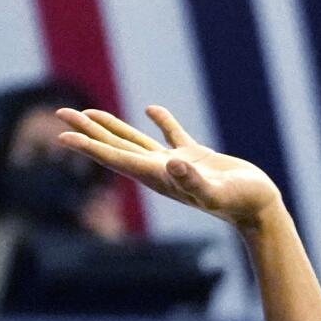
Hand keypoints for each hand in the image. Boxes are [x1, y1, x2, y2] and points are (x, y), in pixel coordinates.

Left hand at [56, 106, 283, 230]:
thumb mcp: (218, 192)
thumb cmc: (240, 203)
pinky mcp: (195, 157)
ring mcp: (176, 165)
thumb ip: (195, 180)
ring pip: (135, 141)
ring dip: (111, 127)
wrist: (259, 210)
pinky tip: (152, 110)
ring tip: (88, 113)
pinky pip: (171, 135)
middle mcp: (160, 171)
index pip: (115, 158)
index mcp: (158, 177)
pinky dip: (160, 121)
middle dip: (88, 132)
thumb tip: (174, 163)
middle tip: (60, 114)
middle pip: (115, 148)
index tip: (63, 135)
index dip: (88, 146)